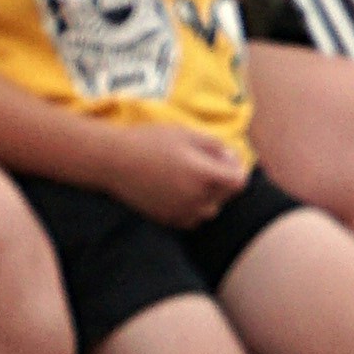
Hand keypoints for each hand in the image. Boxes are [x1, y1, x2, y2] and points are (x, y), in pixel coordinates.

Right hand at [124, 127, 256, 229]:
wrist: (114, 161)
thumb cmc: (151, 142)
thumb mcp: (188, 134)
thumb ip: (216, 147)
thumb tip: (231, 158)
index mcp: (203, 176)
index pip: (239, 182)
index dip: (235, 168)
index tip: (223, 156)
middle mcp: (195, 199)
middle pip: (226, 196)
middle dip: (223, 179)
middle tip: (204, 161)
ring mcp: (180, 212)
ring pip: (210, 209)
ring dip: (209, 195)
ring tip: (192, 176)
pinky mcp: (166, 219)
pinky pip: (192, 218)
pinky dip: (192, 206)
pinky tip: (179, 189)